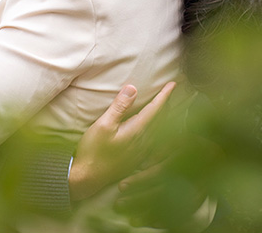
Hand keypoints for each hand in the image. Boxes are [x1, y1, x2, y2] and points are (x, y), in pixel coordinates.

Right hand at [68, 81, 175, 200]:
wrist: (88, 179)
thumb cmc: (93, 151)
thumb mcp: (103, 125)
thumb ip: (119, 107)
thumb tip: (133, 88)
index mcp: (137, 131)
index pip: (155, 109)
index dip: (164, 95)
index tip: (173, 84)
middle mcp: (143, 142)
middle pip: (161, 119)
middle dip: (167, 104)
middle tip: (172, 91)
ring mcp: (141, 152)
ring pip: (159, 130)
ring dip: (164, 116)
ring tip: (167, 106)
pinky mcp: (137, 159)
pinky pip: (154, 140)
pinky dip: (159, 129)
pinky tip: (156, 128)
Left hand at [114, 136, 217, 230]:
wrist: (222, 155)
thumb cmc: (197, 143)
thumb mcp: (182, 139)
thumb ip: (162, 150)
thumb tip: (144, 164)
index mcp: (185, 161)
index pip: (158, 174)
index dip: (138, 181)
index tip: (121, 186)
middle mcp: (191, 179)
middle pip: (161, 194)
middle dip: (137, 201)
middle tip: (119, 205)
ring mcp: (196, 194)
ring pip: (169, 208)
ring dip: (147, 215)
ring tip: (130, 218)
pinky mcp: (198, 204)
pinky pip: (179, 217)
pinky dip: (162, 221)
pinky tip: (148, 222)